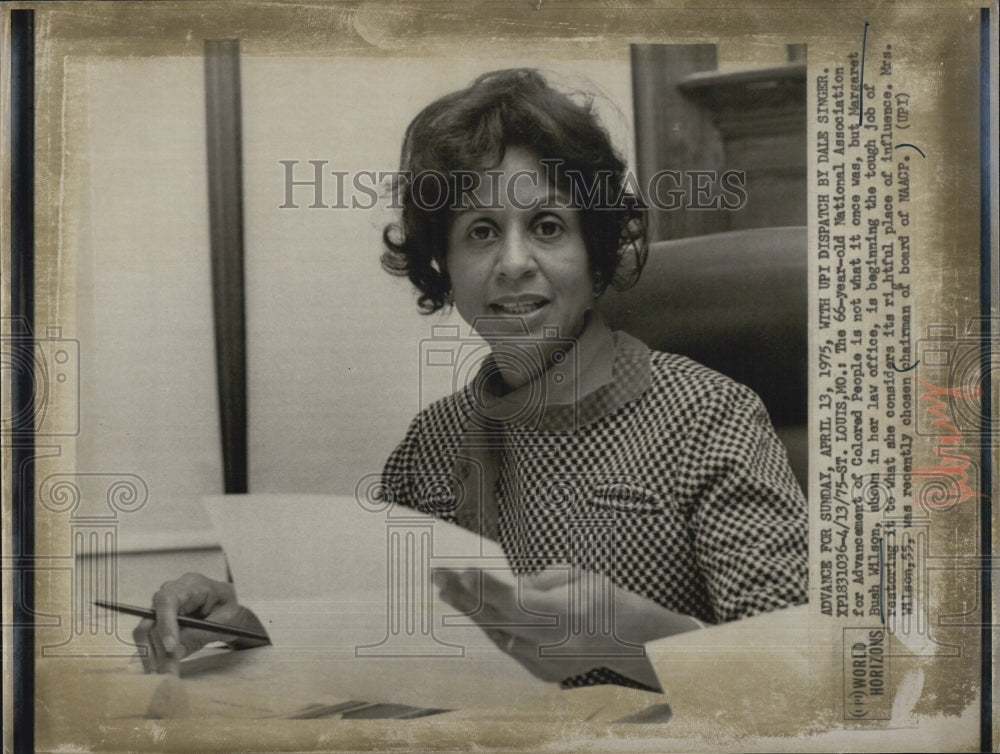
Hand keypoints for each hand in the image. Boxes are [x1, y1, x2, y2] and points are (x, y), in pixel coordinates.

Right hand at [132, 572, 259, 673]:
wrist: (230, 610)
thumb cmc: (231, 609)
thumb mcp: (226, 620)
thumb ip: (202, 633)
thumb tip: (175, 653)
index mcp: (191, 585)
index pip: (168, 600)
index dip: (165, 623)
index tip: (171, 647)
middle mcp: (171, 592)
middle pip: (152, 618)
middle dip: (159, 647)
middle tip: (169, 671)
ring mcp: (162, 606)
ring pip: (146, 631)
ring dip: (153, 655)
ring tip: (167, 673)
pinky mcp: (159, 621)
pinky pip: (149, 638)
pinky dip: (155, 655)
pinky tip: (163, 668)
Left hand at [435, 566, 699, 687]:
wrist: (628, 639)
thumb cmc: (601, 598)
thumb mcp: (573, 576)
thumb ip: (535, 583)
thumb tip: (501, 585)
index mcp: (566, 615)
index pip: (516, 601)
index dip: (487, 587)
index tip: (462, 570)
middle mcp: (553, 644)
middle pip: (499, 619)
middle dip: (466, 596)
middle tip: (438, 576)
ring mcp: (545, 662)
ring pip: (497, 634)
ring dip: (472, 612)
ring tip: (447, 590)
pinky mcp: (540, 672)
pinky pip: (507, 646)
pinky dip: (491, 627)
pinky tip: (473, 610)